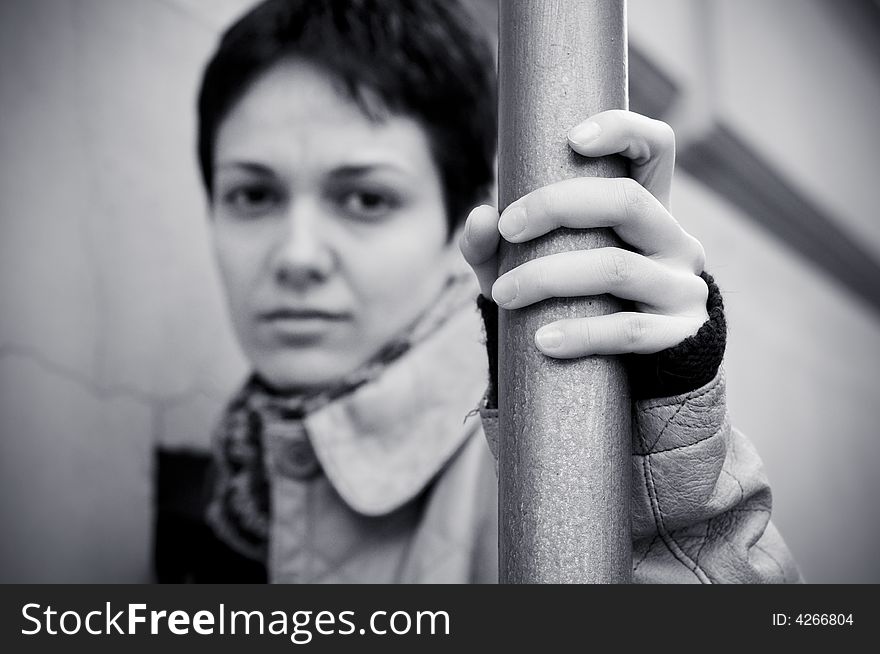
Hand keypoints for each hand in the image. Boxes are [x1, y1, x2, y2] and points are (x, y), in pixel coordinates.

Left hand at [459, 110, 708, 358]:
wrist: (620, 375)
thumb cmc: (573, 304)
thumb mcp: (531, 267)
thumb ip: (497, 245)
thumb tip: (481, 217)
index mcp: (646, 210)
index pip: (656, 147)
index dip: (623, 130)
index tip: (571, 139)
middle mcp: (675, 240)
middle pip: (626, 201)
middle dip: (557, 206)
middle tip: (507, 228)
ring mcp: (683, 287)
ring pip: (617, 268)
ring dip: (549, 277)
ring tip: (503, 294)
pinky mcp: (680, 335)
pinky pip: (628, 330)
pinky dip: (581, 333)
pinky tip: (543, 341)